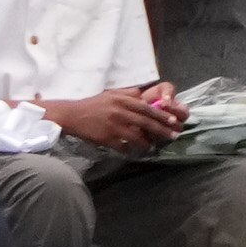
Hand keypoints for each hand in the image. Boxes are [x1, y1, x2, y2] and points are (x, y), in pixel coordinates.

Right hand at [44, 88, 183, 154]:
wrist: (72, 115)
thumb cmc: (94, 105)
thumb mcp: (112, 94)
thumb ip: (129, 94)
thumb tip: (145, 96)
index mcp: (122, 100)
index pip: (147, 108)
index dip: (161, 115)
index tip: (173, 120)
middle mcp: (120, 112)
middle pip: (145, 122)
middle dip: (161, 129)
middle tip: (173, 135)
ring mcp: (113, 126)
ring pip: (136, 136)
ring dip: (147, 143)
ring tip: (153, 147)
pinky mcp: (105, 138)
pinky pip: (122, 146)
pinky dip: (130, 150)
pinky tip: (136, 152)